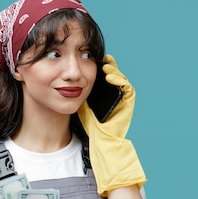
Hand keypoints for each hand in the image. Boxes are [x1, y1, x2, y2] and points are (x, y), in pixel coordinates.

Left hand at [78, 54, 145, 195]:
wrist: (99, 140)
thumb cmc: (89, 124)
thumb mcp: (81, 102)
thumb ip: (79, 90)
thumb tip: (69, 77)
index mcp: (106, 93)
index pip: (105, 75)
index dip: (102, 65)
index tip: (94, 57)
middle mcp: (116, 95)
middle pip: (115, 74)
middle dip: (109, 65)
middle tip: (101, 59)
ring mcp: (123, 99)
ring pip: (121, 78)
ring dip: (114, 70)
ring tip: (105, 66)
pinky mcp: (128, 104)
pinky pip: (127, 88)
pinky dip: (119, 80)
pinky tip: (109, 77)